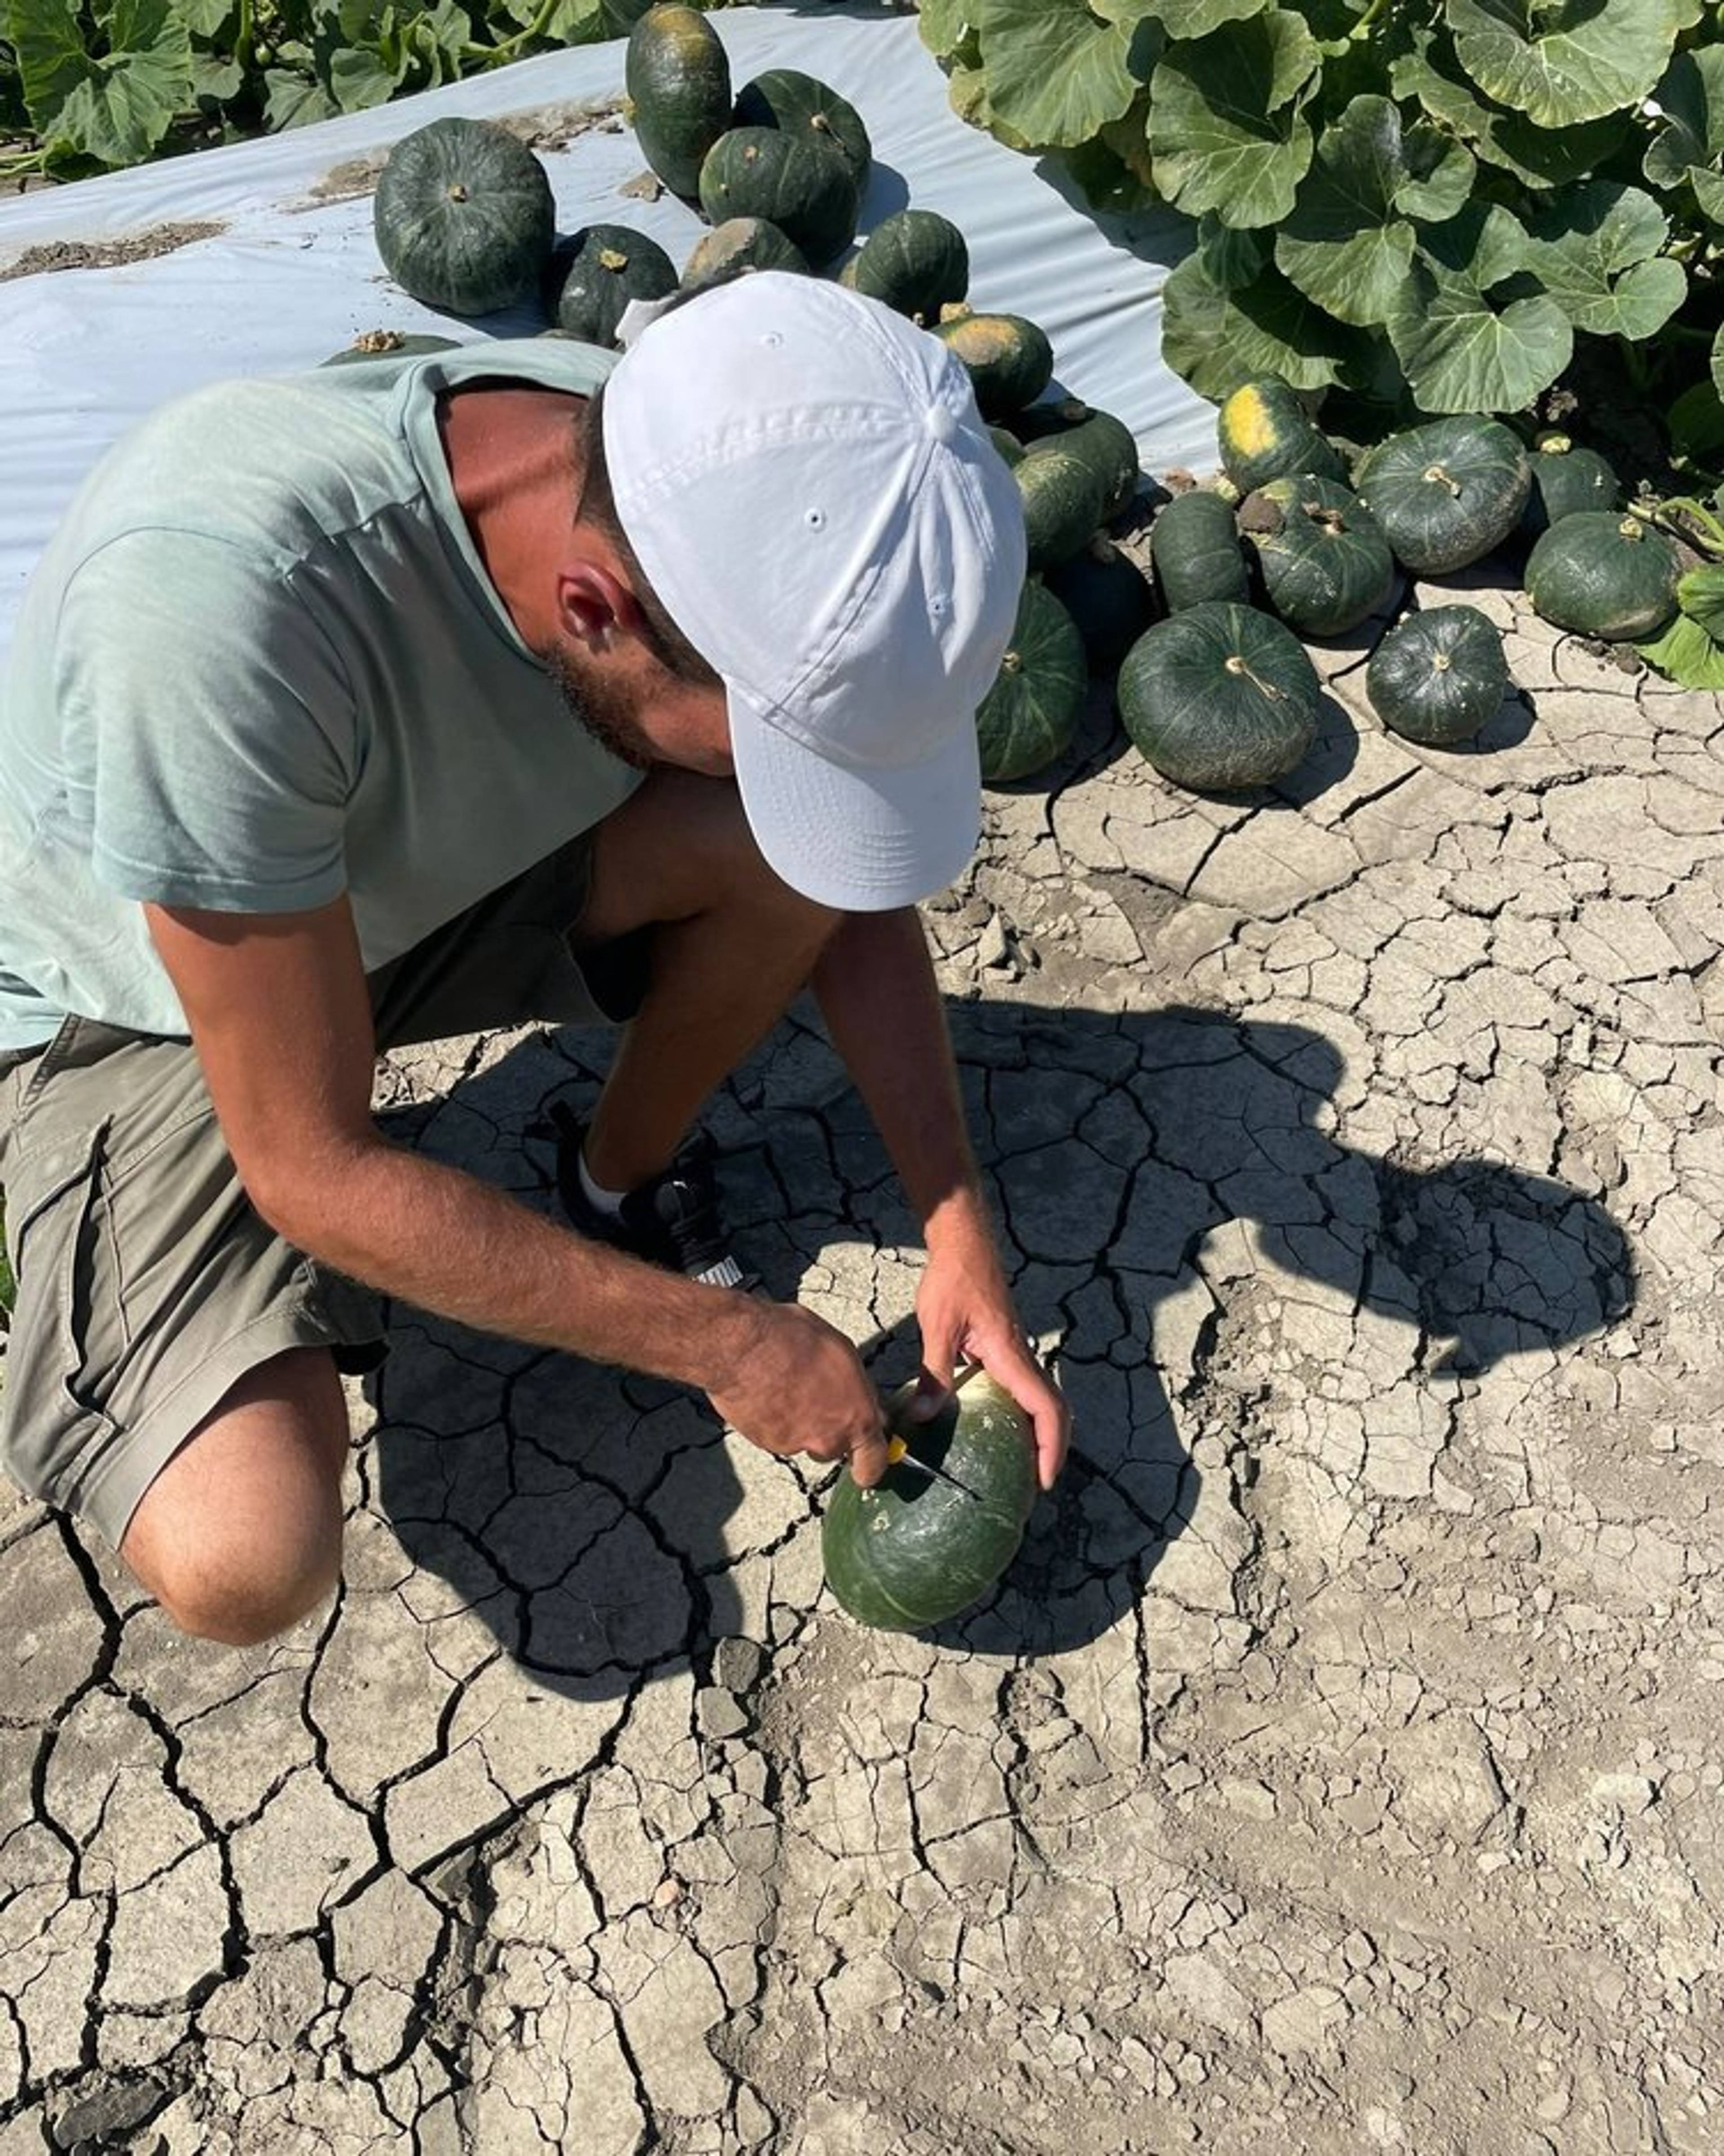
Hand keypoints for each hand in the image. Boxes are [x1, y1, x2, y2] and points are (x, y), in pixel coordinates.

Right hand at [706, 1299, 889, 1485]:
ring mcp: (794, 1444)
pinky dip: (773, 1419)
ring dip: (798, 1422)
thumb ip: (855, 1387)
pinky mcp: (765, 1442)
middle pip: (834, 1447)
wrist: (744, 1346)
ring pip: (803, 1440)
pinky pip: (775, 1434)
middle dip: (827, 1428)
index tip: (864, 1464)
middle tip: (816, 1398)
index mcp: (857, 1418)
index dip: (869, 1464)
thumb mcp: (842, 1352)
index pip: (873, 1463)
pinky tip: (768, 1392)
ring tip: (788, 1388)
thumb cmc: (793, 1340)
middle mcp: (828, 1438)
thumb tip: (858, 1395)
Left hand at [913, 1208, 1069, 1491]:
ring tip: (1020, 1467)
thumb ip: (935, 1371)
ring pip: (1040, 1401)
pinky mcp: (1003, 1348)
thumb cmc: (953, 1278)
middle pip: (1052, 1411)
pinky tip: (997, 1430)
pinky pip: (1022, 1390)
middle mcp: (1020, 1357)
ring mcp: (1014, 1353)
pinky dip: (1022, 1415)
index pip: (1046, 1408)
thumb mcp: (938, 1325)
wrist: (964, 1242)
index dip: (1051, 1447)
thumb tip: (925, 1416)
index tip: (1044, 1479)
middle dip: (1051, 1449)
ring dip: (1039, 1434)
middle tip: (1034, 1485)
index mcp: (1011, 1355)